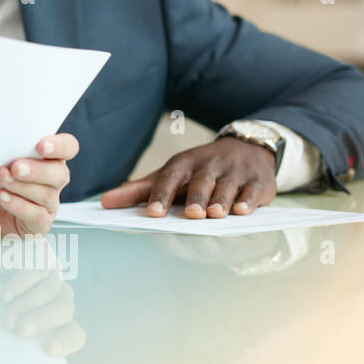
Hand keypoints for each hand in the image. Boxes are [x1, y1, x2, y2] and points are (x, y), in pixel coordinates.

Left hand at [0, 133, 78, 240]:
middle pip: (60, 173)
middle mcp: (53, 180)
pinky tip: (2, 197)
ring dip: (23, 186)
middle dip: (37, 170)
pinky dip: (19, 205)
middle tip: (16, 167)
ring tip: (2, 179)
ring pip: (47, 194)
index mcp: (48, 158)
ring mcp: (48, 203)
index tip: (41, 145)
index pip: (68, 147)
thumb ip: (1, 146)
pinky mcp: (38, 224)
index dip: (59, 145)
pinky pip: (36, 216)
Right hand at [0, 256, 85, 357]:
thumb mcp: (11, 327)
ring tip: (6, 319)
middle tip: (20, 332)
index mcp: (61, 322)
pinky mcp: (41, 257)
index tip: (48, 349)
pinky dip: (19, 286)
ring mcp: (53, 277)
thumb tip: (14, 355)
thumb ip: (19, 338)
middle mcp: (62, 299)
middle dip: (42, 321)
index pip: (76, 334)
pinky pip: (36, 271)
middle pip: (64, 309)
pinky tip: (5, 298)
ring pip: (50, 290)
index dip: (66, 341)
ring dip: (27, 306)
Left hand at [101, 138, 276, 218]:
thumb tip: (105, 203)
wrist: (246, 148)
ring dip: (221, 200)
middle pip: (200, 181)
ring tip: (214, 214)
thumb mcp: (171, 174)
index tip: (154, 213)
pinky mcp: (259, 180)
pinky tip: (244, 211)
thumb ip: (139, 190)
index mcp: (184, 163)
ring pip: (227, 186)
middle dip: (195, 197)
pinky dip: (249, 201)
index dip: (161, 195)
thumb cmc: (199, 169)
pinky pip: (254, 190)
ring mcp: (235, 172)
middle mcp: (209, 165)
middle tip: (190, 214)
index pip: (169, 178)